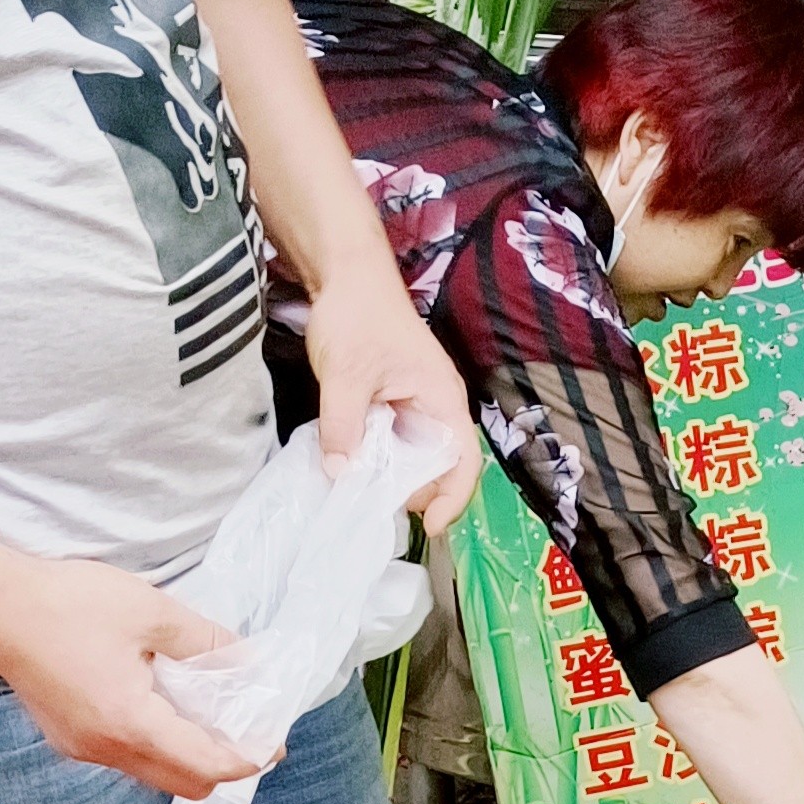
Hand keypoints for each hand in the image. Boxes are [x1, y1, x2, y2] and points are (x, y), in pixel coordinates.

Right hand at [0, 556, 261, 800]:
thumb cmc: (68, 604)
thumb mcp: (152, 612)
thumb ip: (205, 642)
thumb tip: (247, 662)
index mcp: (131, 723)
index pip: (206, 765)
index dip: (247, 758)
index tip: (274, 744)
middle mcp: (106, 750)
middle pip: (184, 784)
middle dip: (223, 766)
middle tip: (247, 732)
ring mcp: (84, 749)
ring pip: (155, 774)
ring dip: (189, 756)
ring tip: (211, 716)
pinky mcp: (70, 739)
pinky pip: (128, 758)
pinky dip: (158, 745)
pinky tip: (168, 708)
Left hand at [300, 263, 480, 535]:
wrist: (346, 275)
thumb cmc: (358, 316)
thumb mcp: (346, 375)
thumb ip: (343, 426)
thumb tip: (341, 474)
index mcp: (443, 400)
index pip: (463, 462)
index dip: (452, 500)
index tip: (427, 528)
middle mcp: (437, 407)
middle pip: (440, 467)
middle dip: (414, 494)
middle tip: (375, 508)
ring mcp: (416, 405)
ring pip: (414, 458)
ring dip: (393, 479)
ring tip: (362, 494)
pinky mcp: (395, 402)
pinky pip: (394, 443)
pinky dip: (378, 460)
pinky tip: (353, 467)